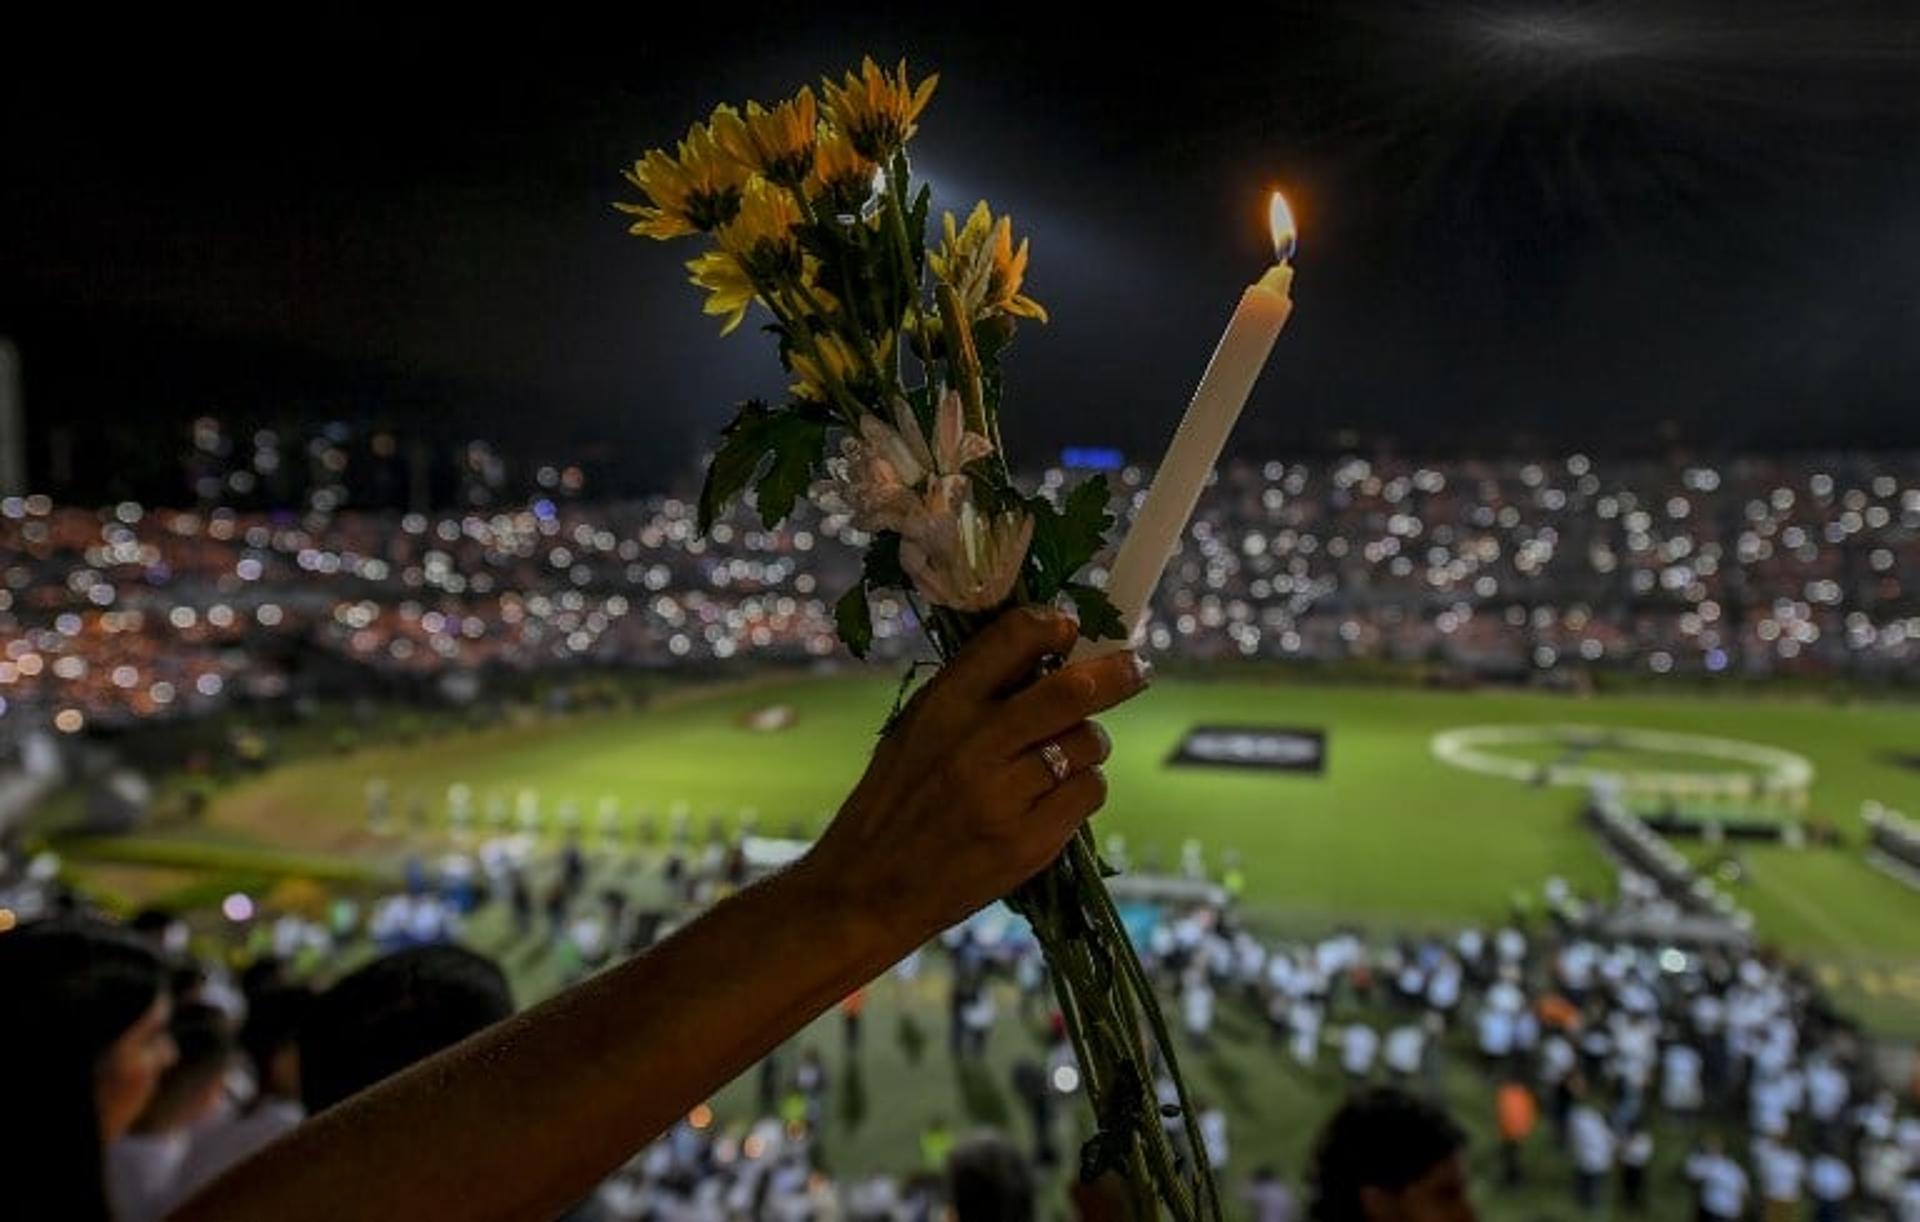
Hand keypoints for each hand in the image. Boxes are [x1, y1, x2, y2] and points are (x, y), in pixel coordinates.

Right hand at [800, 606, 1150, 947]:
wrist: (867, 888)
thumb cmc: (895, 802)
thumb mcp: (916, 730)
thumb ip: (973, 693)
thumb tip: (1049, 654)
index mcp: (942, 705)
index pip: (1013, 638)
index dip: (1053, 623)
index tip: (1071, 627)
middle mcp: (974, 744)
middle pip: (1072, 689)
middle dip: (1117, 672)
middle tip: (1135, 668)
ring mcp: (1002, 797)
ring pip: (1088, 742)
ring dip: (1091, 742)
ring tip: (1066, 756)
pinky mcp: (1028, 844)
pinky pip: (1089, 793)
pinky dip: (1085, 788)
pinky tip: (1056, 798)